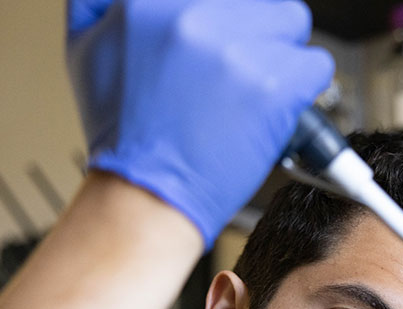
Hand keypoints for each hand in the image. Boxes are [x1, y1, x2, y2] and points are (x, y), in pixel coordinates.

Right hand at [66, 0, 333, 246]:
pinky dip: (304, 89)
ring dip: (282, 57)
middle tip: (242, 70)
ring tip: (259, 91)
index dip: (227, 14)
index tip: (228, 33)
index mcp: (148, 1)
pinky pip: (315, 65)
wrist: (148, 196)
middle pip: (258, 1)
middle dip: (256, 33)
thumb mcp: (86, 49)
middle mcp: (192, 15)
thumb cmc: (125, 136)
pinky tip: (279, 109)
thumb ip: (104, 4)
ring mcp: (235, 49)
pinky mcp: (273, 85)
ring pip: (291, 24)